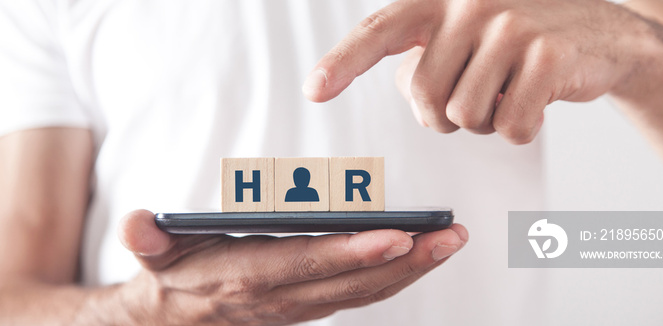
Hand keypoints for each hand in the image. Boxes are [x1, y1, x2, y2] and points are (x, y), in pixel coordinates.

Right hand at [117, 210, 467, 324]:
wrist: (174, 320)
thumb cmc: (172, 275)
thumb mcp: (152, 253)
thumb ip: (147, 238)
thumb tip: (136, 223)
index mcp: (248, 276)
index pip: (306, 264)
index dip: (349, 254)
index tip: (394, 237)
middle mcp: (282, 296)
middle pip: (352, 281)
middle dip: (405, 261)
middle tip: (449, 236)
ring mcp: (302, 306)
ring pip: (366, 292)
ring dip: (412, 269)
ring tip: (450, 242)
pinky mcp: (311, 305)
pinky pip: (362, 295)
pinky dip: (396, 278)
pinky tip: (422, 257)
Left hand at [303, 0, 644, 143]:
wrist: (603, 33)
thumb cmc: (521, 40)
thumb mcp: (468, 35)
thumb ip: (429, 58)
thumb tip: (411, 94)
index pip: (380, 31)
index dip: (343, 63)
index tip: (313, 90)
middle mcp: (471, 3)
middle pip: (424, 97)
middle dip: (443, 115)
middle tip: (476, 96)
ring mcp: (511, 26)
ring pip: (464, 116)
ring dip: (484, 122)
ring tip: (508, 93)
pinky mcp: (547, 55)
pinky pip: (510, 127)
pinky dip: (520, 129)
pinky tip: (536, 102)